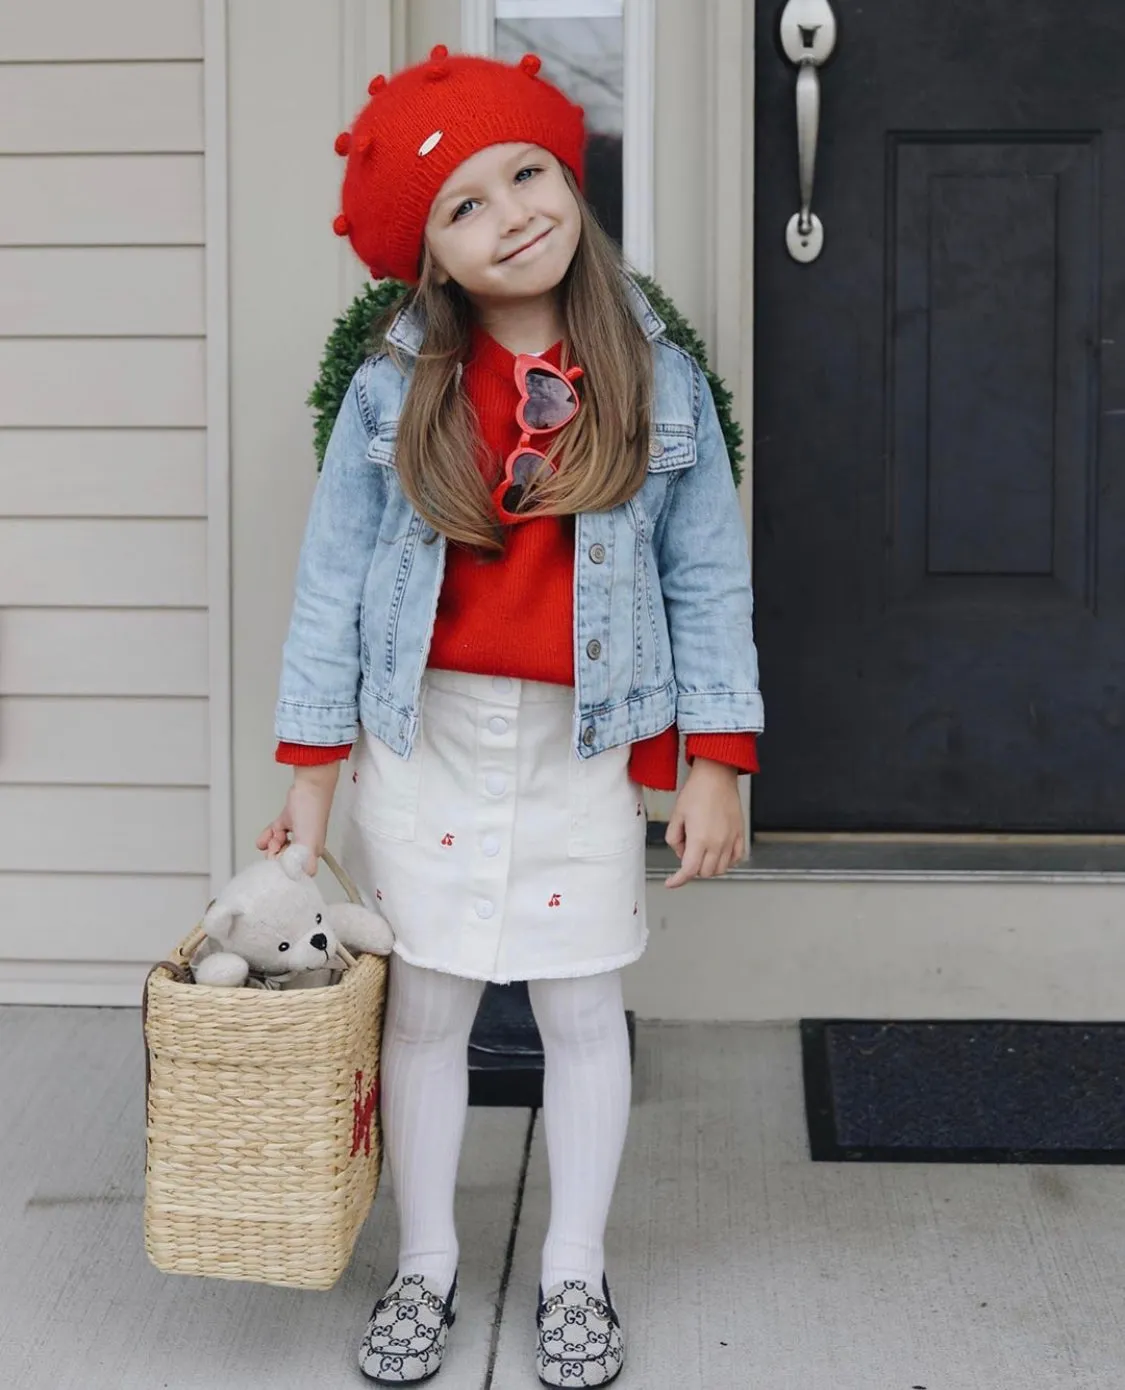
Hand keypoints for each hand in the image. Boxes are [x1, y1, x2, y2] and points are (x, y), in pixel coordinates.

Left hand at [255, 763, 341, 873]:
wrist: (308, 786)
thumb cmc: (312, 811)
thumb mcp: (308, 841)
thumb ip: (304, 862)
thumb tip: (301, 878)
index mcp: (311, 852)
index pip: (294, 868)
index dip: (282, 866)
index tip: (277, 858)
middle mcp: (304, 844)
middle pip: (283, 858)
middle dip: (275, 852)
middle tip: (276, 844)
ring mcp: (296, 832)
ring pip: (277, 846)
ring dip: (271, 842)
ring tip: (274, 834)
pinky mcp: (287, 821)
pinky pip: (274, 833)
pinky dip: (267, 835)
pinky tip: (265, 835)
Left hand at [664, 759, 744, 888]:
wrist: (716, 776)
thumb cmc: (697, 791)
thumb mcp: (676, 815)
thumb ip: (674, 839)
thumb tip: (681, 853)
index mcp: (699, 839)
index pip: (689, 871)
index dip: (678, 880)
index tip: (671, 883)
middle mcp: (718, 843)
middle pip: (705, 873)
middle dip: (693, 869)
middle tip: (687, 852)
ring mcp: (731, 840)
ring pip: (721, 869)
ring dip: (709, 867)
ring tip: (702, 851)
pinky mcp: (740, 834)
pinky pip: (736, 858)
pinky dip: (726, 861)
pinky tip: (718, 853)